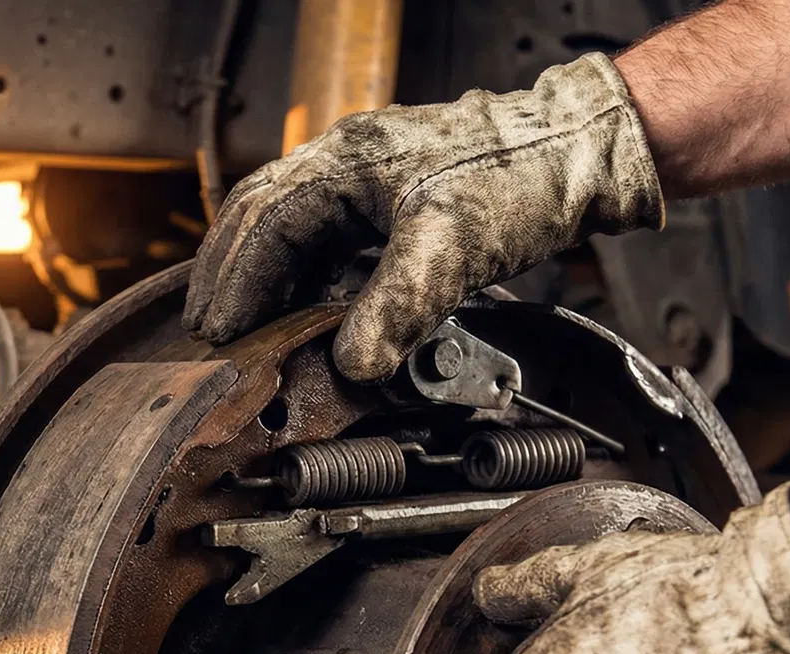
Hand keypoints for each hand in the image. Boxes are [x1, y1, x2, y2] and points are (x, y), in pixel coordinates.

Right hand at [182, 53, 661, 381]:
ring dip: (267, 277)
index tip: (216, 330)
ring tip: (247, 326)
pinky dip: (308, 275)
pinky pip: (331, 238)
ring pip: (294, 228)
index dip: (235, 280)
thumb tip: (353, 364)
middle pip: (262, 218)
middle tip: (210, 330)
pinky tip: (308, 309)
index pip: (264, 222)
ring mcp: (369, 178)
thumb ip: (396, 307)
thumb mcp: (450, 249)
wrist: (579, 154)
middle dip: (232, 275)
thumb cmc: (520, 178)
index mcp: (346, 160)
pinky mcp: (395, 199)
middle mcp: (347, 162)